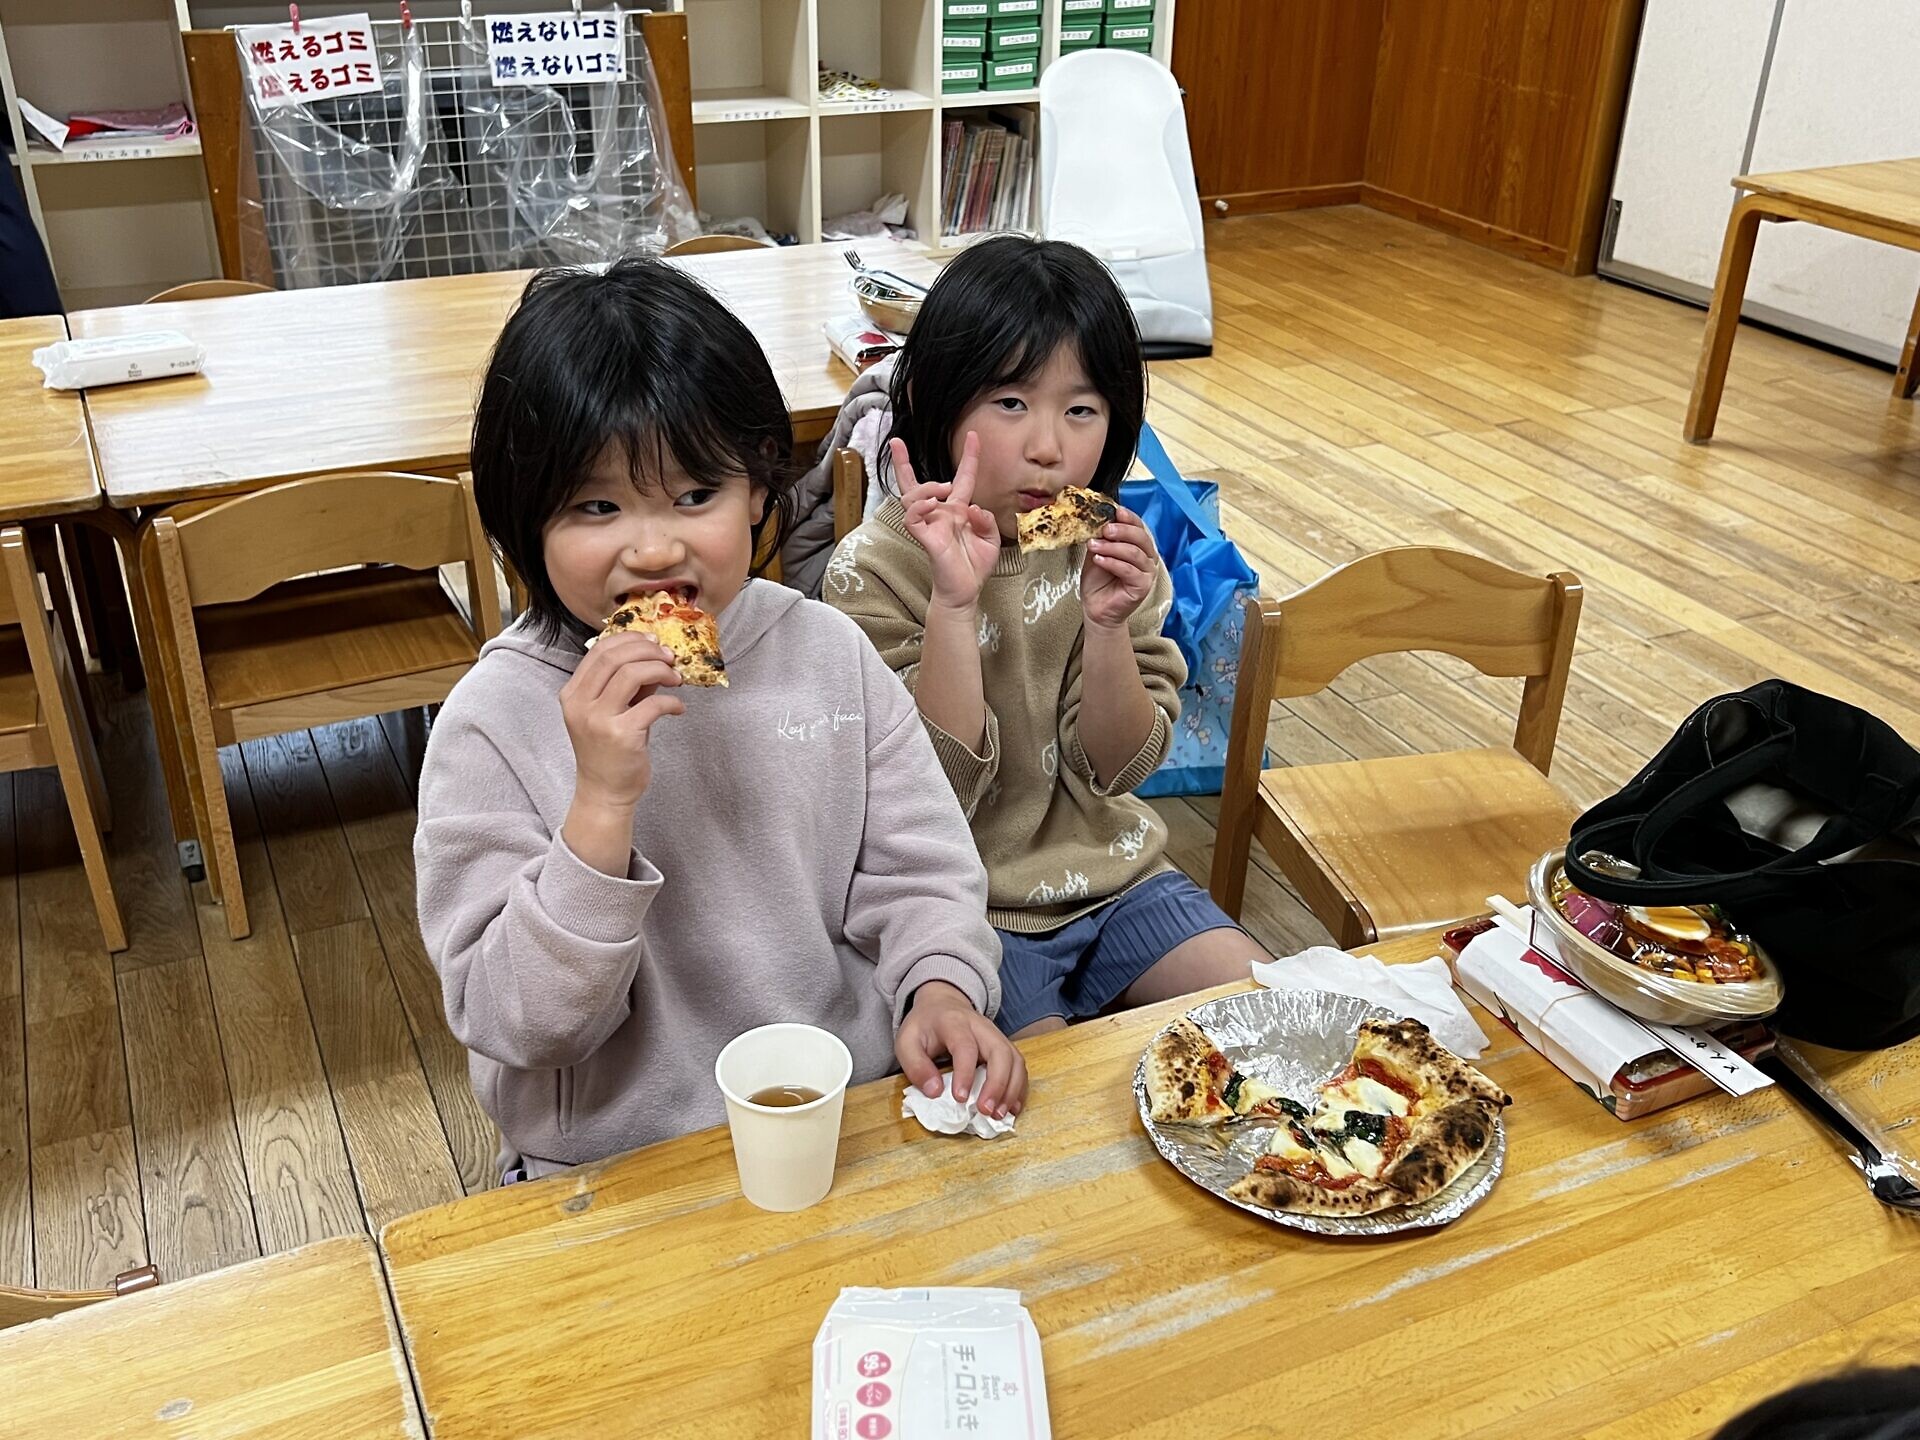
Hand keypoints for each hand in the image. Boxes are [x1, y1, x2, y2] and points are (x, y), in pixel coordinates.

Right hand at [559, 631, 684, 810]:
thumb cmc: (608, 750)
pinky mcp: (621, 736)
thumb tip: (655, 655)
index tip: (653, 642)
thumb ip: (628, 683)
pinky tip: (678, 708)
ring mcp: (598, 720)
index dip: (630, 639)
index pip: (600, 650)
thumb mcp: (610, 711)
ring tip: (676, 679)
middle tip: (669, 657)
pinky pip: (653, 705)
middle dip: (648, 651)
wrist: (604, 792)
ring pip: (632, 674)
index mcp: (573, 693)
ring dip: (660, 670)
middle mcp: (580, 704)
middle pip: (615, 657)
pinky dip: (671, 702)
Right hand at [895, 434, 1000, 609]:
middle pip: (915, 484)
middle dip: (903, 462)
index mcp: (958, 511)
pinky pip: (912, 517)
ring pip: (913, 495)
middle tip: (896, 442)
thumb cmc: (974, 566)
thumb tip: (973, 507)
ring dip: (927, 486)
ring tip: (944, 489)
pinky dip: (920, 506)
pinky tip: (932, 505)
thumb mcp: (990, 539)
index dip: (969, 457)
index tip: (974, 436)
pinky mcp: (924, 537)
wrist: (966, 591)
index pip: (962, 479)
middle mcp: (940, 514)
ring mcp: (930, 524)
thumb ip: (986, 519)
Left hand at [895, 980, 1027, 1119]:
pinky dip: (1018, 1089)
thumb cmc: (924, 1027)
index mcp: (954, 1023)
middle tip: (986, 1111)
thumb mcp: (907, 1042)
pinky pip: (1019, 1067)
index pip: (965, 1046)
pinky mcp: (1004, 1046)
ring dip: (1011, 1089)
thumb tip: (935, 1093)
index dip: (965, 1073)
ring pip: (1015, 1059)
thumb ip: (916, 1067)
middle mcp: (981, 1027)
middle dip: (997, 1084)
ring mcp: (996, 1035)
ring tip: (999, 1115)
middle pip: (1000, 1051)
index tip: (960, 1099)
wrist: (942, 1004)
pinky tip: (1010, 1108)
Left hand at [1080, 506, 1158, 630]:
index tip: (1116, 511)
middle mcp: (1147, 558)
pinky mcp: (1143, 586)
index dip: (1130, 518)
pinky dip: (1113, 562)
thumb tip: (1100, 519)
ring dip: (1113, 547)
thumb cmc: (1098, 581)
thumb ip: (1102, 537)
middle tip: (1105, 529)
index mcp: (1139, 546)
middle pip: (1141, 538)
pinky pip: (1129, 570)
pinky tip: (1100, 560)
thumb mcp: (1098, 552)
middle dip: (1122, 530)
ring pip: (1134, 553)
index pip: (1139, 527)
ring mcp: (1147, 573)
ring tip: (1094, 545)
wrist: (1095, 608)